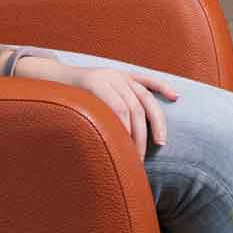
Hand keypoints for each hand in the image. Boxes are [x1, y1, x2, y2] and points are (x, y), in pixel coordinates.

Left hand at [17, 56, 181, 150]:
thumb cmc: (61, 102)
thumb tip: (93, 154)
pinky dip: (162, 87)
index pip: (118, 110)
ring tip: (161, 142)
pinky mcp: (126, 74)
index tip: (129, 154)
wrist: (56, 77)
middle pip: (134, 107)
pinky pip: (147, 80)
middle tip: (141, 158)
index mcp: (94, 84)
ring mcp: (120, 74)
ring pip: (145, 97)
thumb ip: (81, 126)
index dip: (126, 132)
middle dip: (140, 135)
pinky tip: (175, 97)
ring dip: (156, 121)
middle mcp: (110, 77)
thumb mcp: (66, 112)